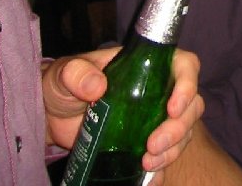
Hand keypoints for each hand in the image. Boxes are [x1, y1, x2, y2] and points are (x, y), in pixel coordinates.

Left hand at [42, 47, 203, 180]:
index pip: (184, 66)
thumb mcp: (65, 74)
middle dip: (179, 128)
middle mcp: (158, 90)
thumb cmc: (61, 85)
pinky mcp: (142, 144)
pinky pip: (165, 156)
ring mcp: (152, 119)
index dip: (188, 85)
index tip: (172, 109)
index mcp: (147, 65)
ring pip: (183, 132)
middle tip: (152, 147)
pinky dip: (161, 169)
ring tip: (147, 164)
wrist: (51, 117)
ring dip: (173, 150)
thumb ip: (77, 74)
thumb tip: (98, 86)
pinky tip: (148, 180)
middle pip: (190, 105)